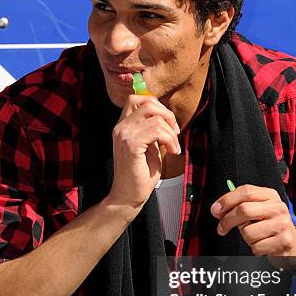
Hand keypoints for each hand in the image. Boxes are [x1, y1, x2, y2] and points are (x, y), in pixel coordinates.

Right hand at [109, 94, 180, 209]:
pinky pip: (157, 131)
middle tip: (175, 133)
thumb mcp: (149, 146)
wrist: (128, 196)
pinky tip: (172, 151)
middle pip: (147, 102)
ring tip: (174, 148)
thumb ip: (153, 130)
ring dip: (172, 133)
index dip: (157, 106)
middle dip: (168, 115)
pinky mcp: (131, 145)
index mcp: (123, 126)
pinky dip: (170, 140)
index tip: (168, 124)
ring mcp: (124, 135)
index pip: (137, 99)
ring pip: (156, 118)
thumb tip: (166, 117)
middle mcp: (121, 127)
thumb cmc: (140, 175)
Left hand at [210, 184, 295, 263]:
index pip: (246, 191)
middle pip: (244, 210)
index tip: (215, 210)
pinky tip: (263, 245)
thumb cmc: (268, 225)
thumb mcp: (258, 209)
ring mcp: (282, 224)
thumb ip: (241, 204)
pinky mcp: (283, 241)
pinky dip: (255, 248)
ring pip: (248, 232)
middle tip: (222, 228)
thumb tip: (217, 209)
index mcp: (271, 195)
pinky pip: (256, 247)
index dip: (227, 200)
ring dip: (246, 238)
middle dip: (227, 221)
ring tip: (255, 236)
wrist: (291, 244)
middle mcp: (278, 207)